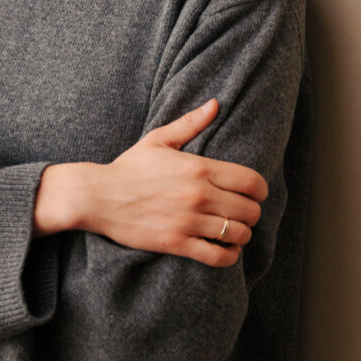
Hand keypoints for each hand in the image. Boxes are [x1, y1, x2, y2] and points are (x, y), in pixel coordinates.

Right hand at [85, 100, 267, 265]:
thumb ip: (190, 123)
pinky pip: (218, 257)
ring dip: (241, 234)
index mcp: (199, 168)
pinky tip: (226, 249)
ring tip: (233, 230)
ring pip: (238, 234)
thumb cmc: (129, 167)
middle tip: (242, 212)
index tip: (256, 193)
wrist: (99, 196)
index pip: (251, 182)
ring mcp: (188, 221)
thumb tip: (215, 104)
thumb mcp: (159, 139)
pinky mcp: (177, 243)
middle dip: (251, 212)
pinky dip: (229, 256)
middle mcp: (199, 195)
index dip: (261, 190)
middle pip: (250, 210)